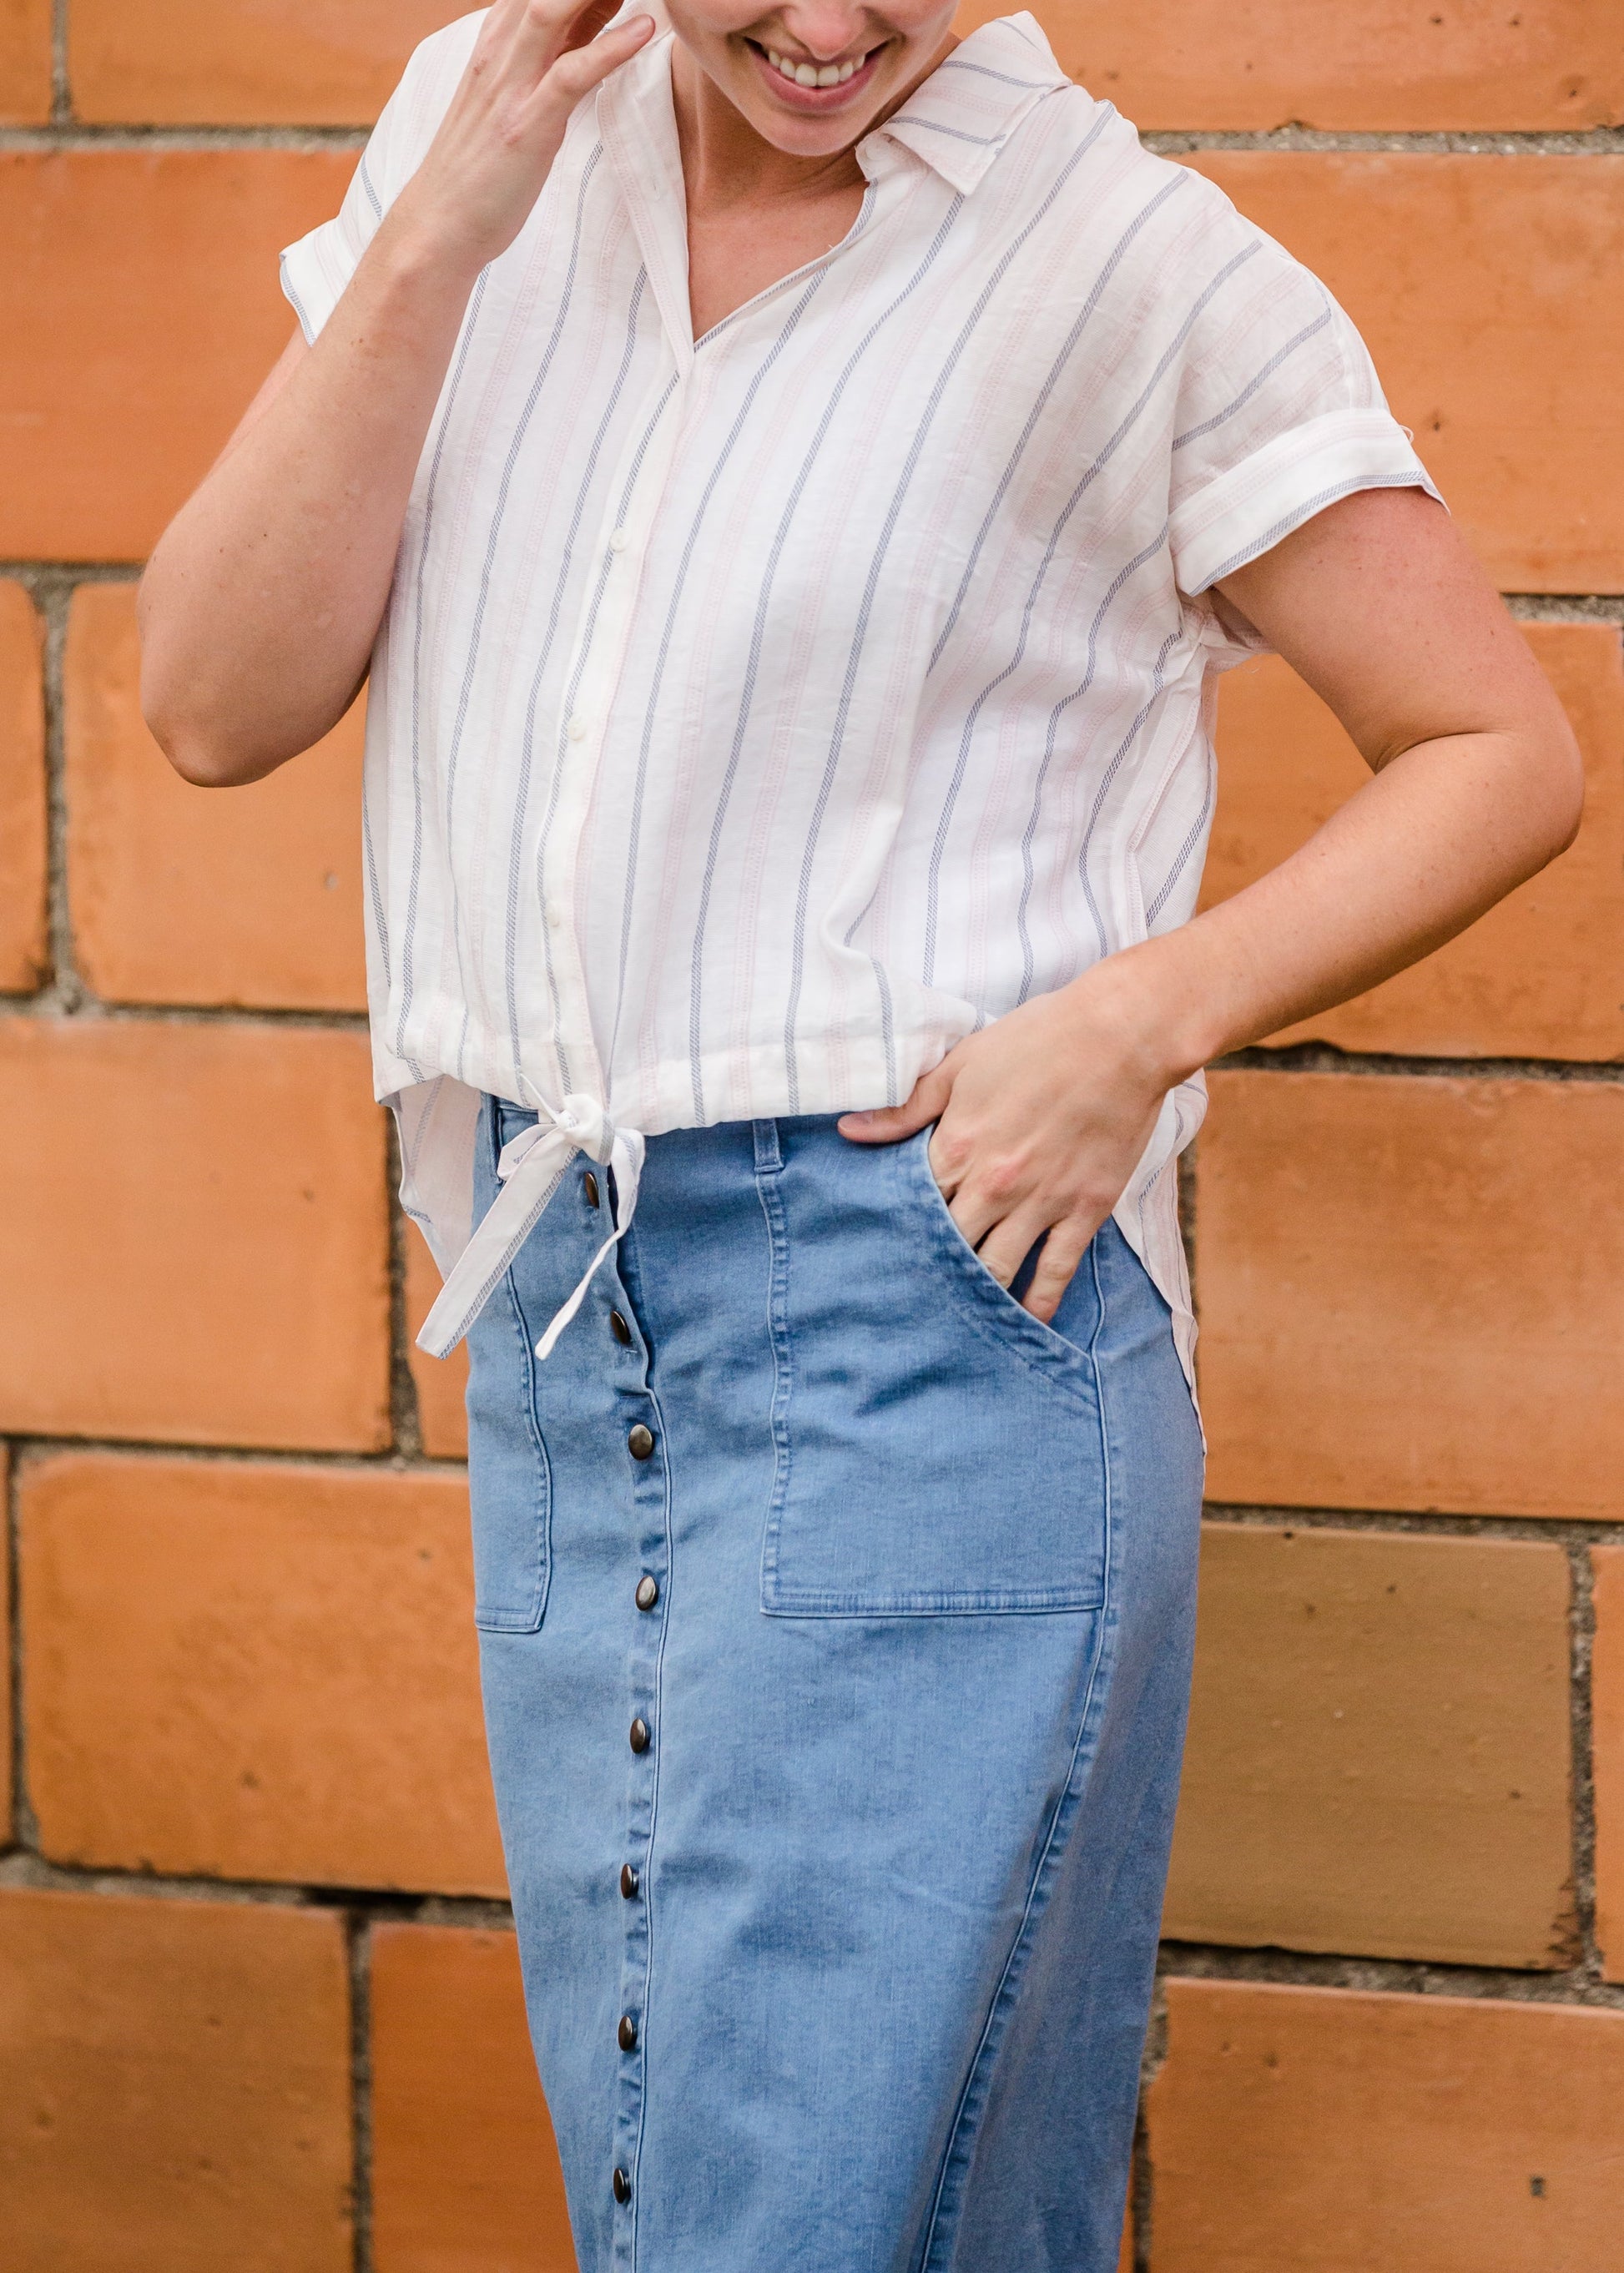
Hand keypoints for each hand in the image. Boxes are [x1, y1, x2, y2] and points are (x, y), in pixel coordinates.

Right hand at [391, 0, 655, 275]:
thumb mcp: (512, 97)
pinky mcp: (526, 126)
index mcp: (496, 43)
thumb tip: (591, 17)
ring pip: (551, 12)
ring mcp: (510, 88)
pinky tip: (645, 29)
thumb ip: (549, 55)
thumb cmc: (480, 167)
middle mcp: (499, 53)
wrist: (439, 225)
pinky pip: (571, 74)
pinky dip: (610, 48)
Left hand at [837, 959, 1185, 1324]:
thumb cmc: (1039, 1039)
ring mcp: (1041, 1201)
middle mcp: (993, 1184)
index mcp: (957, 1146)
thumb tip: (849, 1130)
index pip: (913, 1206)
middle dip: (931, 1270)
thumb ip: (906, 1107)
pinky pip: (1057, 1270)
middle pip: (949, 1245)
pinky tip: (1025, 1323)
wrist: (1122, 1036)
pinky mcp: (1085, 1210)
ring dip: (978, 1294)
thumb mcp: (961, 1063)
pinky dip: (1039, 1302)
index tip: (885, 1248)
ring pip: (997, 1268)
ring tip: (959, 1320)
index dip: (898, 1229)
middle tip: (914, 1297)